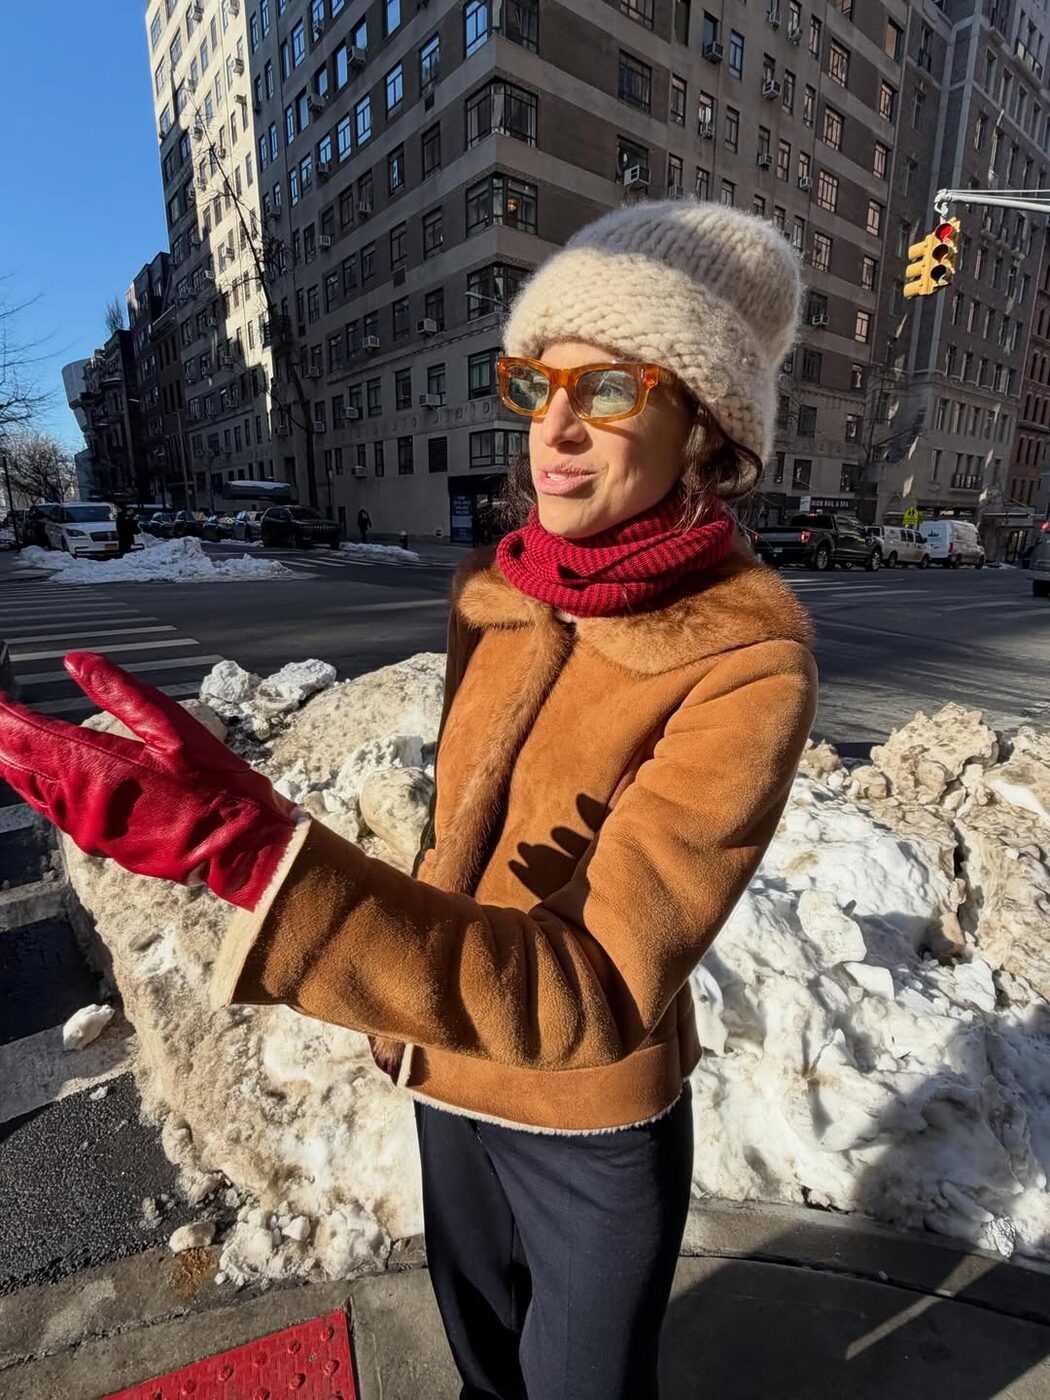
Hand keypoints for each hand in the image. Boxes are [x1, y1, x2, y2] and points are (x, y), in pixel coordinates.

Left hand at [0, 652, 296, 909]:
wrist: (238, 849)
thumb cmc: (215, 785)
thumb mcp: (174, 728)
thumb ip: (119, 692)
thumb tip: (73, 661)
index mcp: (94, 768)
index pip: (24, 734)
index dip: (1, 713)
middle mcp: (78, 803)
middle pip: (14, 763)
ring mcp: (86, 827)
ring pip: (29, 789)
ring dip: (10, 760)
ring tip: (1, 734)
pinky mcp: (99, 842)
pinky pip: (52, 808)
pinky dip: (35, 783)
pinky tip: (34, 771)